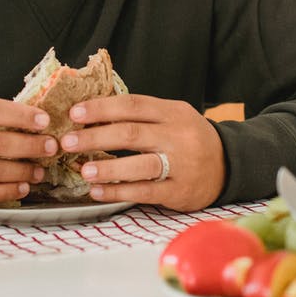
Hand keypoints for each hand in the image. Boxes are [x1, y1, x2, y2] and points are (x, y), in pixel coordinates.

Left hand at [62, 94, 224, 211]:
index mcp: (174, 113)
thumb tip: (94, 115)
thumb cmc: (190, 139)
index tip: (75, 113)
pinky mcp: (180, 191)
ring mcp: (181, 165)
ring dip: (108, 168)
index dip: (102, 108)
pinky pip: (145, 192)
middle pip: (132, 133)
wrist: (228, 165)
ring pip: (140, 164)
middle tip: (67, 142)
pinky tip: (98, 191)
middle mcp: (178, 136)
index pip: (133, 105)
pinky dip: (118, 192)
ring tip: (83, 169)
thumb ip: (142, 116)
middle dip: (95, 137)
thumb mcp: (174, 117)